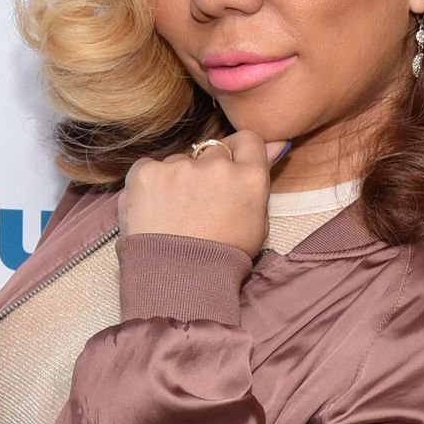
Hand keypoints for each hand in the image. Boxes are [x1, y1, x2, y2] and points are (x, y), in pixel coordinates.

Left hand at [119, 130, 292, 254]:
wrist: (177, 283)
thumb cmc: (223, 259)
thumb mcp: (257, 222)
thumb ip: (261, 178)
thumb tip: (277, 142)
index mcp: (249, 177)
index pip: (247, 140)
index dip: (236, 155)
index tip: (228, 172)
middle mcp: (216, 165)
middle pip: (212, 150)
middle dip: (207, 169)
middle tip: (199, 202)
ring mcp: (178, 167)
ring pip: (179, 161)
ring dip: (177, 179)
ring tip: (174, 215)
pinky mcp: (146, 173)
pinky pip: (149, 168)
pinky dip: (150, 185)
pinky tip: (154, 211)